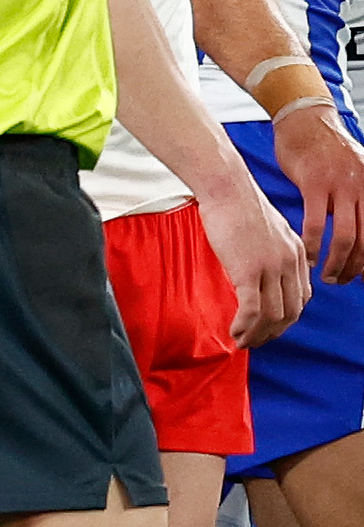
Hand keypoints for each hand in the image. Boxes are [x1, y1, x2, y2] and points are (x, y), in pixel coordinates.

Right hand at [192, 175, 310, 345]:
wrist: (225, 186)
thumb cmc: (237, 203)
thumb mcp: (267, 228)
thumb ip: (272, 250)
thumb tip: (259, 268)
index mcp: (296, 252)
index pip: (301, 297)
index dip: (286, 318)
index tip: (267, 326)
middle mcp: (289, 262)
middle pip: (290, 312)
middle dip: (273, 333)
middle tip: (254, 340)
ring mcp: (271, 267)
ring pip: (273, 316)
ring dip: (257, 335)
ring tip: (241, 340)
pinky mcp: (249, 270)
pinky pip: (252, 311)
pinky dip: (244, 326)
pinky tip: (234, 330)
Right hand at [269, 103, 363, 283]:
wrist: (305, 120)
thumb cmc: (325, 150)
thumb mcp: (355, 173)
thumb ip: (358, 201)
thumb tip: (358, 237)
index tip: (362, 279)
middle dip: (356, 268)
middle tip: (342, 281)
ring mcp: (341, 185)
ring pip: (347, 237)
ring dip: (337, 263)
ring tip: (326, 275)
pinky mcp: (315, 183)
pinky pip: (317, 224)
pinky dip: (314, 246)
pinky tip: (309, 255)